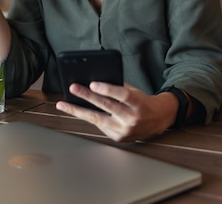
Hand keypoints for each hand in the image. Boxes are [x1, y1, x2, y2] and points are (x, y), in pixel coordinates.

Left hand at [55, 82, 178, 141]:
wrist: (158, 119)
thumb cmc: (142, 101)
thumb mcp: (134, 91)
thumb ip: (117, 88)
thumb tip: (93, 83)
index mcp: (139, 103)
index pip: (122, 95)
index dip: (108, 89)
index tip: (93, 84)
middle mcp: (132, 119)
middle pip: (107, 106)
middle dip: (87, 97)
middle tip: (73, 88)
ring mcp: (125, 131)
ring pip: (98, 119)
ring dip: (78, 111)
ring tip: (63, 104)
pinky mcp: (119, 138)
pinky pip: (100, 126)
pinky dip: (89, 117)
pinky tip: (78, 111)